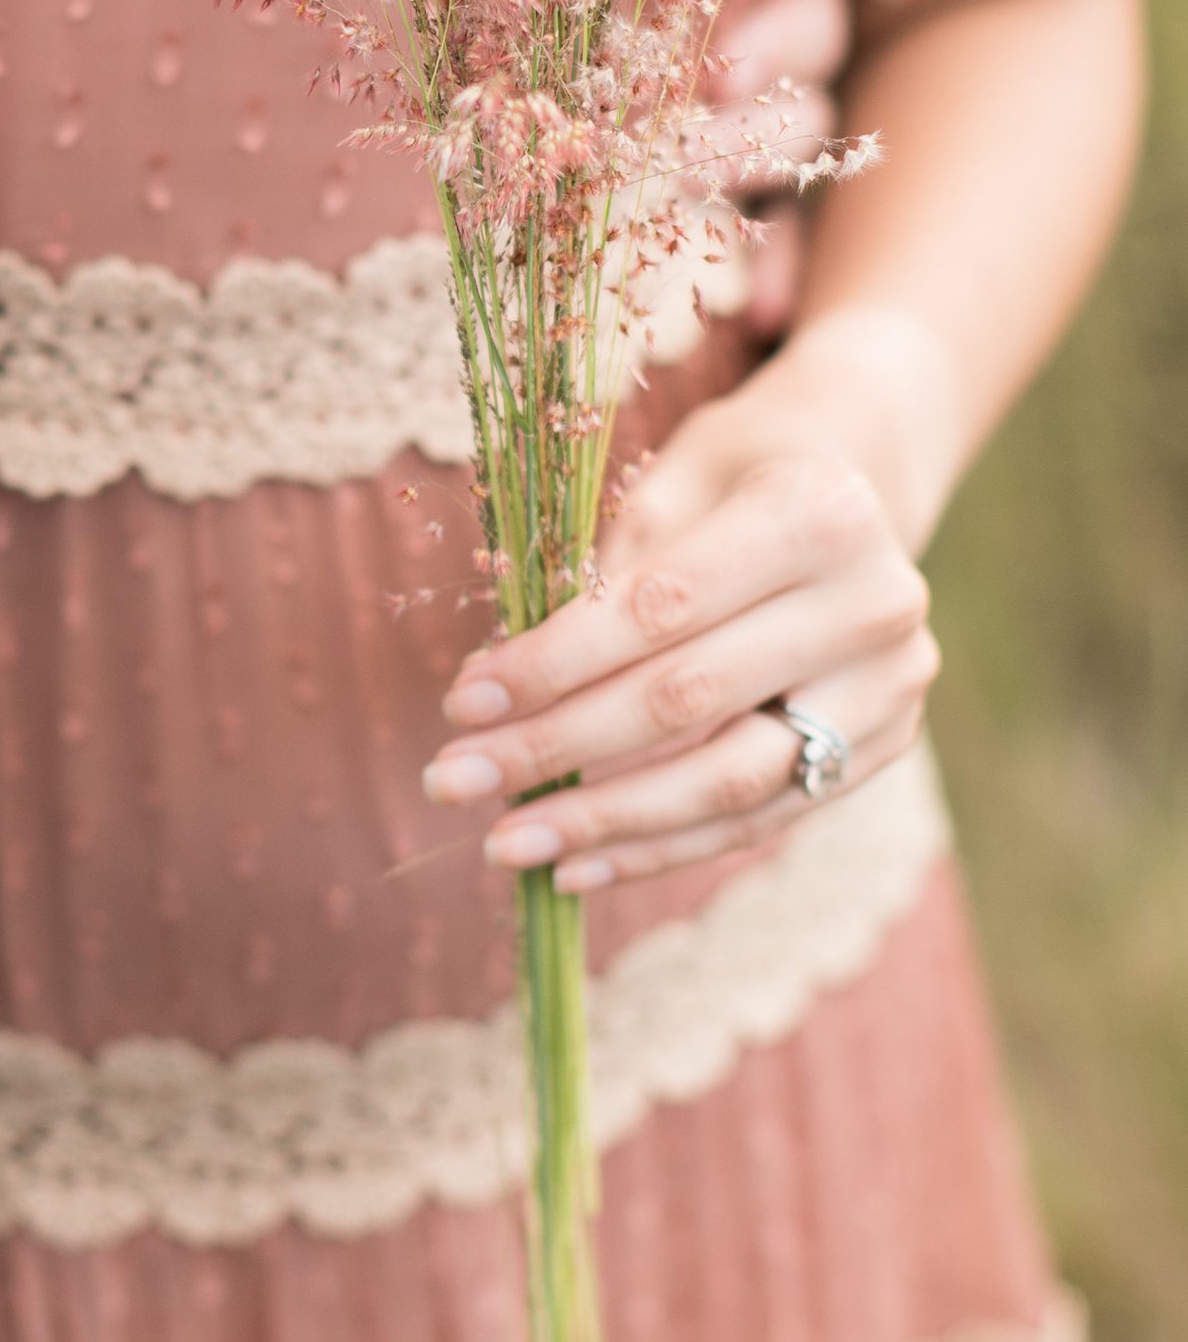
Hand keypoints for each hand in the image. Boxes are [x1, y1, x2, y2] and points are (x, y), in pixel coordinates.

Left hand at [423, 316, 947, 890]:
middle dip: (555, 747)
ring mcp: (889, 686)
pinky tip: (577, 866)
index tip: (460, 702)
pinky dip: (661, 847)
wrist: (857, 485)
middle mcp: (873, 604)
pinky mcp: (882, 747)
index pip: (660, 609)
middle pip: (687, 700)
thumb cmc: (735, 474)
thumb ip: (598, 574)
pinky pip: (758, 817)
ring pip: (728, 780)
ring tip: (507, 842)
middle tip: (453, 781)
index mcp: (817, 513)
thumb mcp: (670, 480)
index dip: (554, 664)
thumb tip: (494, 684)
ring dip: (603, 822)